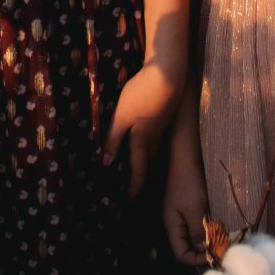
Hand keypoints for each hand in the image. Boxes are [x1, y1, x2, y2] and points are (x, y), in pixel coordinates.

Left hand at [102, 60, 180, 198]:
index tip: (129, 200)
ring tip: (141, 168)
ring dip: (147, 162)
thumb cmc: (142, 94)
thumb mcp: (122, 116)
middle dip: (142, 177)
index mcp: (142, 139)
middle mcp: (155, 136)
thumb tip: (106, 162)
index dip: (133, 186)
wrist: (168, 74)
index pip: (138, 169)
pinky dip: (151, 144)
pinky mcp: (166, 113)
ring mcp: (162, 125)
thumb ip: (113, 137)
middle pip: (148, 162)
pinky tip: (149, 138)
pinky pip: (157, 136)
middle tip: (136, 190)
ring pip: (154, 149)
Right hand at [163, 122, 209, 266]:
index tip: (215, 256)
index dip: (198, 260)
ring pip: (194, 237)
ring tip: (223, 238)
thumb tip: (205, 251)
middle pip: (187, 248)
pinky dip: (208, 229)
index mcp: (172, 227)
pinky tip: (218, 225)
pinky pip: (196, 226)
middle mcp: (174, 224)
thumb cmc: (188, 182)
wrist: (184, 156)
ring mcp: (180, 215)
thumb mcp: (196, 209)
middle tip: (222, 249)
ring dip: (208, 240)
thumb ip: (199, 233)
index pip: (182, 255)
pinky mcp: (188, 208)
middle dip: (204, 251)